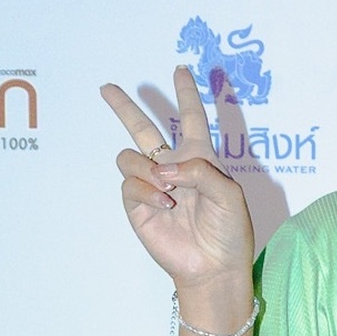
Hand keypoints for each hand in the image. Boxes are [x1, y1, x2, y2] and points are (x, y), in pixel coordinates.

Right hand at [105, 62, 257, 302]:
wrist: (213, 266)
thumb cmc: (229, 231)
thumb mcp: (228, 193)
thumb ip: (199, 170)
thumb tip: (162, 169)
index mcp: (200, 158)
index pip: (192, 118)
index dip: (186, 94)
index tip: (180, 70)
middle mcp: (172, 167)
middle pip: (142, 128)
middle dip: (123, 107)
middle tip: (107, 88)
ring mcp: (152, 185)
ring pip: (129, 155)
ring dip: (148, 168)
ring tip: (169, 190)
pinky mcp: (137, 205)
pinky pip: (129, 183)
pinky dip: (147, 191)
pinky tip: (166, 205)